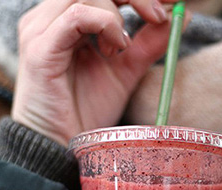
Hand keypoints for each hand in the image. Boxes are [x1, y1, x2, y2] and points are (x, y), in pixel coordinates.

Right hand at [12, 0, 181, 145]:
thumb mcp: (127, 71)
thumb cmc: (87, 110)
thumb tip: (181, 15)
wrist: (63, 144)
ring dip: (118, 14)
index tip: (170, 0)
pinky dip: (105, 23)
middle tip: (159, 14)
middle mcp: (52, 18)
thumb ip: (149, 43)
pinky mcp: (40, 47)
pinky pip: (76, 16)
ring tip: (125, 48)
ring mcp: (42, 29)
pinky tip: (118, 46)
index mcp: (69, 20)